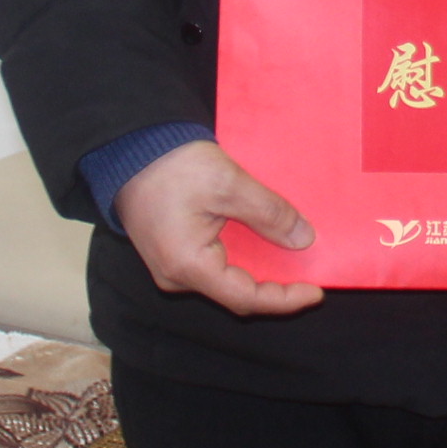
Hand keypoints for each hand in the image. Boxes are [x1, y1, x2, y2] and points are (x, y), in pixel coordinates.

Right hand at [113, 139, 324, 316]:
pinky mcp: (172, 251)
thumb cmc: (174, 166)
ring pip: (224, 280)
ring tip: (293, 263)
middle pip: (235, 293)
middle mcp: (176, 276)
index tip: (317, 291)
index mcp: (188, 266)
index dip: (284, 300)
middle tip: (309, 276)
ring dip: (259, 273)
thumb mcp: (230, 185)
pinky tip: (264, 247)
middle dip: (274, 288)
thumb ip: (269, 214)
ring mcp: (171, 266)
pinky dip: (242, 259)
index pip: (245, 297)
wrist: (129, 148)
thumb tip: (304, 239)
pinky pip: (213, 265)